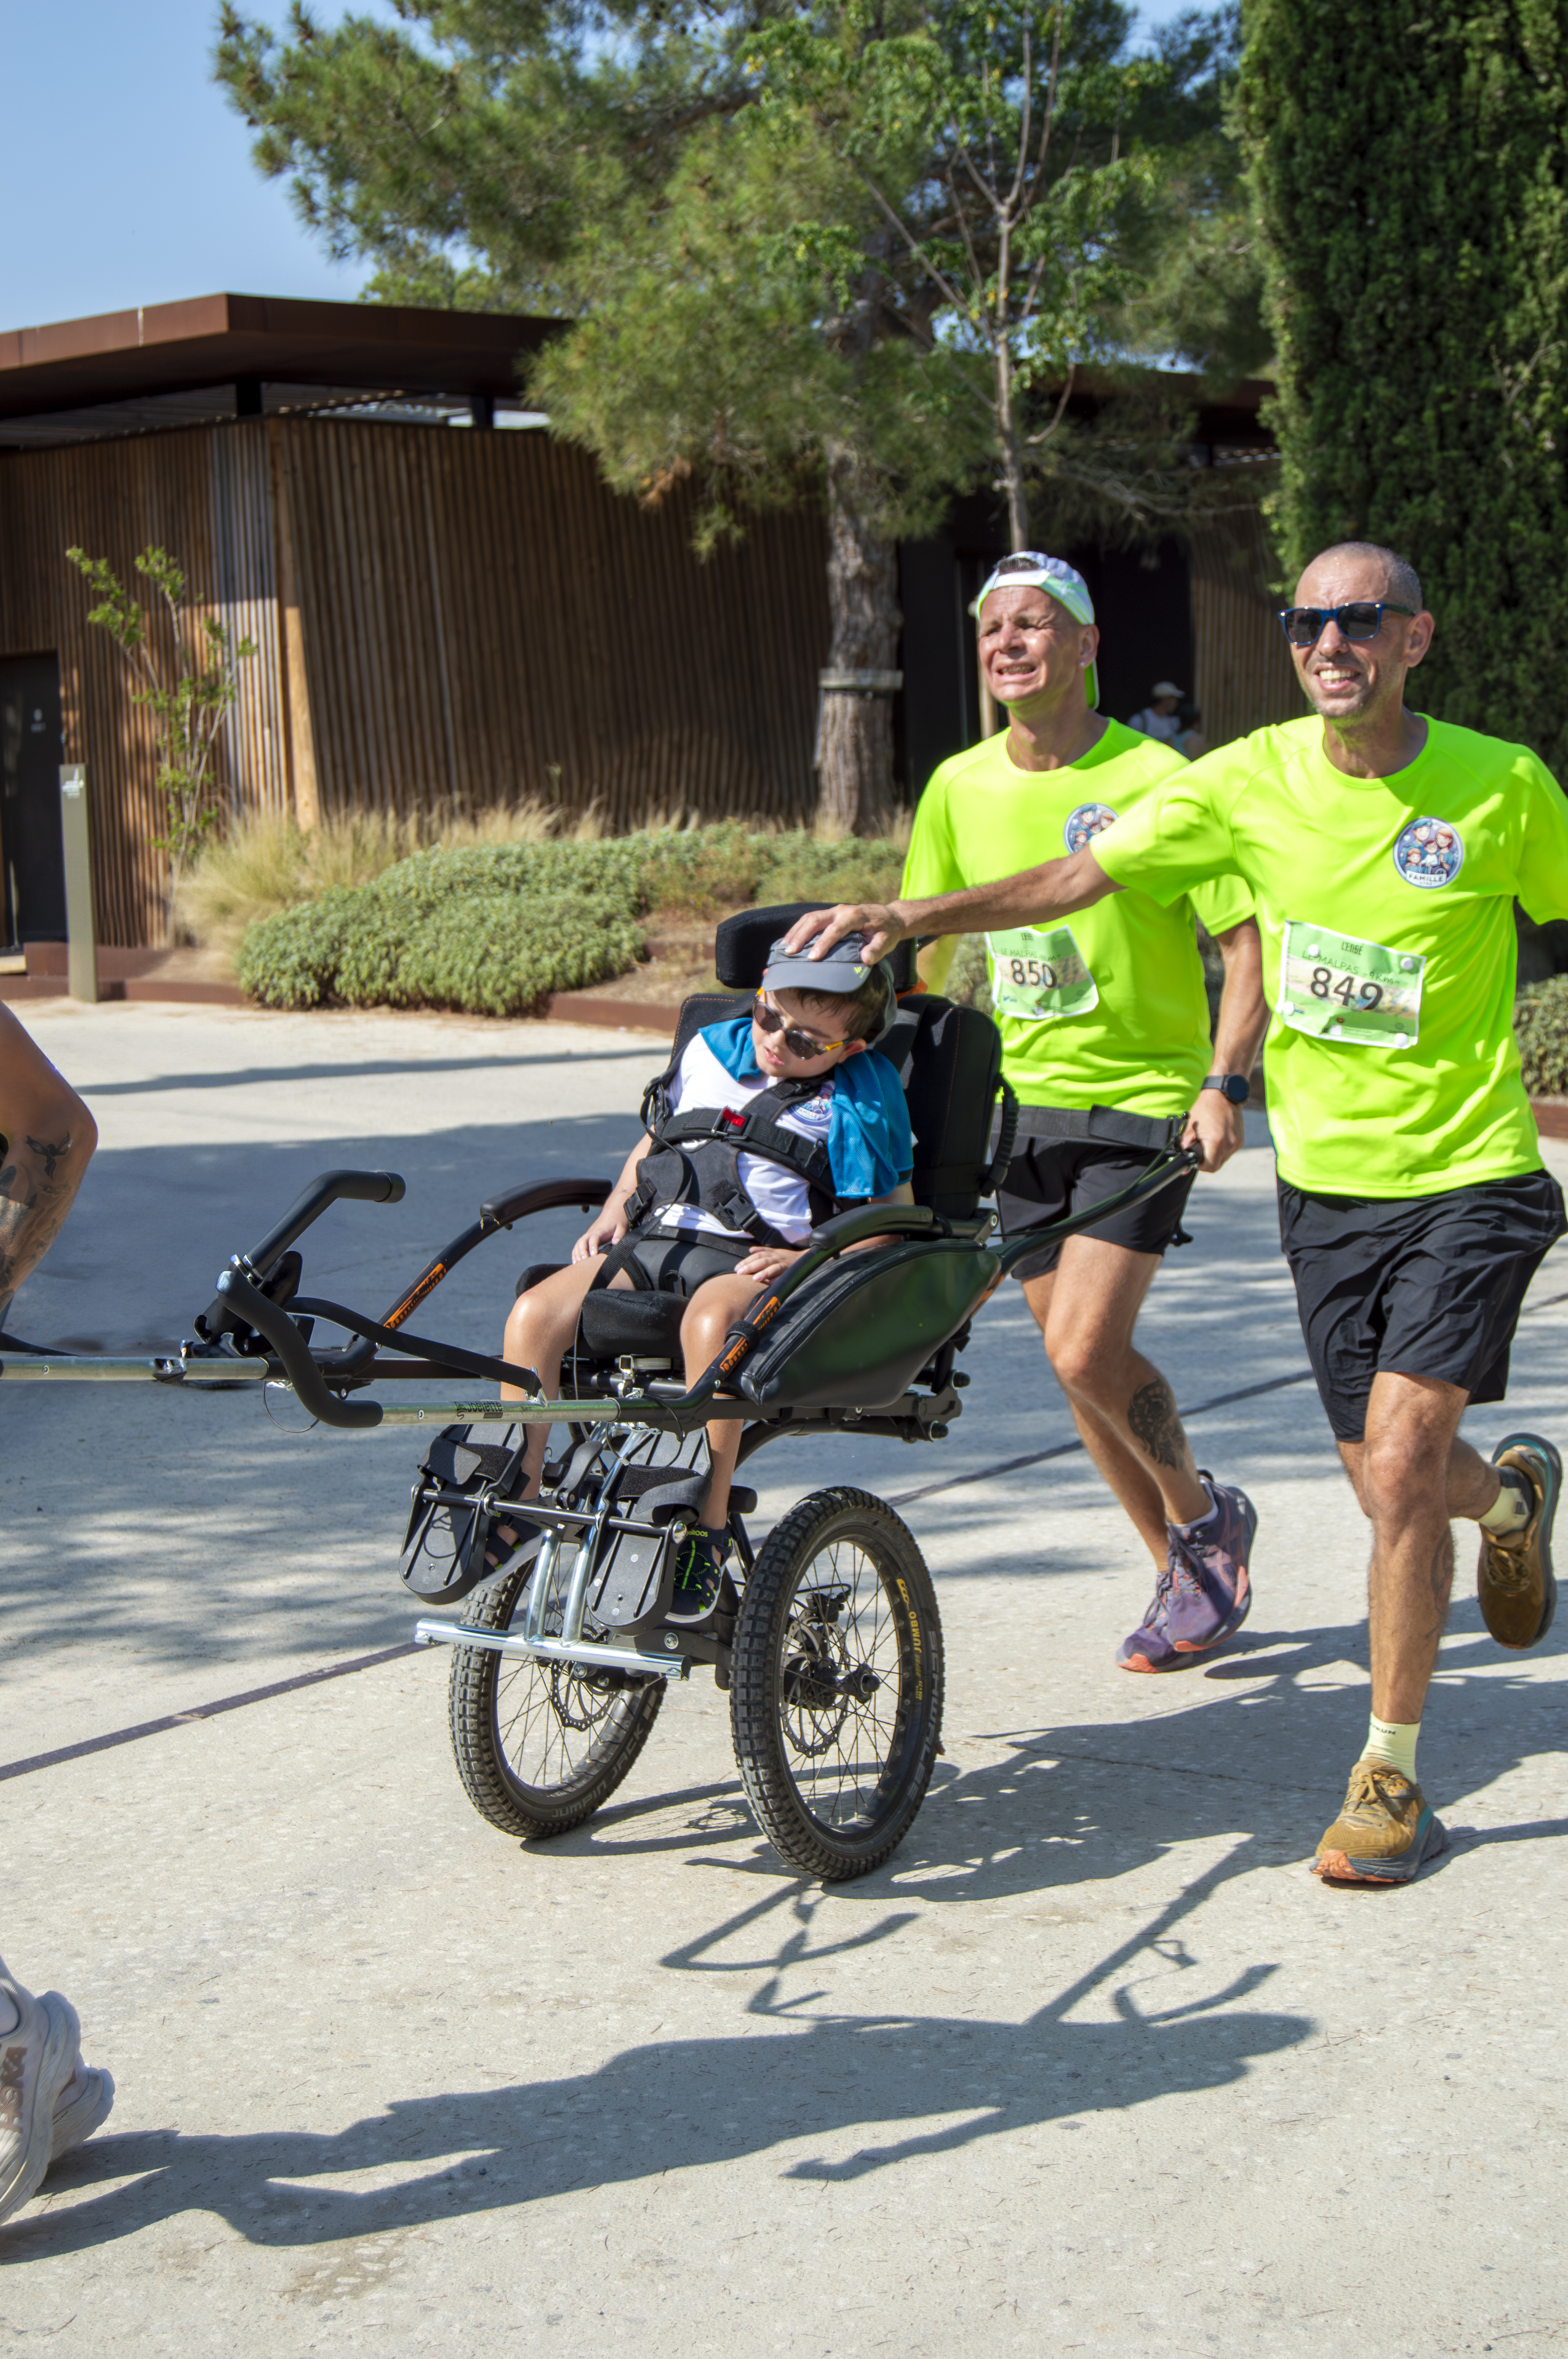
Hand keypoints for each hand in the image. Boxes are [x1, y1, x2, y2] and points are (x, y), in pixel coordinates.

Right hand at [572, 1206, 626, 1261]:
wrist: (613, 1212)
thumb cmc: (618, 1220)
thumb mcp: (622, 1226)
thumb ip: (619, 1235)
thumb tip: (616, 1242)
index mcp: (600, 1230)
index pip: (594, 1237)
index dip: (592, 1246)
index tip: (593, 1254)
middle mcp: (591, 1232)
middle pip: (582, 1241)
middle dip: (581, 1252)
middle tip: (584, 1261)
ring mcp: (588, 1235)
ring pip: (578, 1244)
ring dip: (577, 1254)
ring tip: (578, 1264)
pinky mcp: (588, 1238)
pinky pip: (578, 1246)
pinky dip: (575, 1253)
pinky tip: (575, 1261)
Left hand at [732, 1244, 802, 1283]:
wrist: (806, 1259)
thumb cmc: (787, 1257)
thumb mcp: (775, 1251)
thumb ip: (763, 1251)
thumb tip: (750, 1250)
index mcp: (773, 1253)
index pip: (757, 1255)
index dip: (747, 1260)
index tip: (737, 1268)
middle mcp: (778, 1258)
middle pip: (763, 1261)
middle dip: (751, 1266)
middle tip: (740, 1273)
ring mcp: (785, 1265)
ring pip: (774, 1267)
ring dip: (765, 1273)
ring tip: (755, 1279)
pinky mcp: (791, 1272)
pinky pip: (784, 1276)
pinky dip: (778, 1279)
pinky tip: (771, 1284)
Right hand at [780, 902, 903, 961]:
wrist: (889, 917)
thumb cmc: (887, 932)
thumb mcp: (887, 941)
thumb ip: (877, 950)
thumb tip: (865, 959)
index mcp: (855, 916)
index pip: (836, 929)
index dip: (823, 943)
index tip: (812, 958)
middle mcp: (841, 910)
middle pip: (815, 919)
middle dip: (801, 936)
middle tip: (789, 953)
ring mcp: (833, 910)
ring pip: (809, 917)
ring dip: (795, 932)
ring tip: (784, 949)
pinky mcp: (829, 914)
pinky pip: (810, 919)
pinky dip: (798, 930)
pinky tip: (789, 942)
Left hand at [1182, 1090, 1244, 1174]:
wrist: (1223, 1094)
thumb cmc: (1205, 1108)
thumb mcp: (1190, 1127)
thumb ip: (1185, 1147)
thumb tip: (1183, 1167)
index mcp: (1216, 1141)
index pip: (1209, 1167)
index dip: (1200, 1165)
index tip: (1196, 1158)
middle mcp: (1229, 1144)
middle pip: (1217, 1165)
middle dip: (1207, 1160)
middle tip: (1201, 1147)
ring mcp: (1237, 1142)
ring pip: (1223, 1159)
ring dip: (1215, 1154)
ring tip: (1209, 1140)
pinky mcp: (1241, 1140)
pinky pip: (1229, 1151)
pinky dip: (1222, 1148)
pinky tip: (1217, 1137)